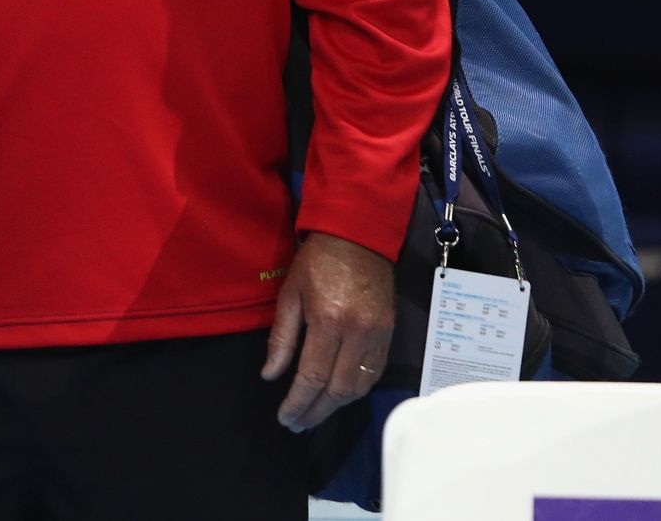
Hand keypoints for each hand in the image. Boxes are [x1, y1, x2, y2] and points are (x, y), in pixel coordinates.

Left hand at [261, 230, 394, 431]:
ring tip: (314, 414)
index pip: (313, 376)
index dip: (298, 402)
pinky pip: (374, 373)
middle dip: (315, 411)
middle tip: (297, 424)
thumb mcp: (290, 294)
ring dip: (336, 407)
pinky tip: (338, 396)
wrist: (358, 236)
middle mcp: (358, 333)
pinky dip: (356, 390)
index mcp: (329, 321)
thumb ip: (281, 337)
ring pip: (359, 387)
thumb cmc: (316, 261)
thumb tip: (270, 374)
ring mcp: (378, 336)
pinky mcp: (390, 334)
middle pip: (338, 389)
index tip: (285, 417)